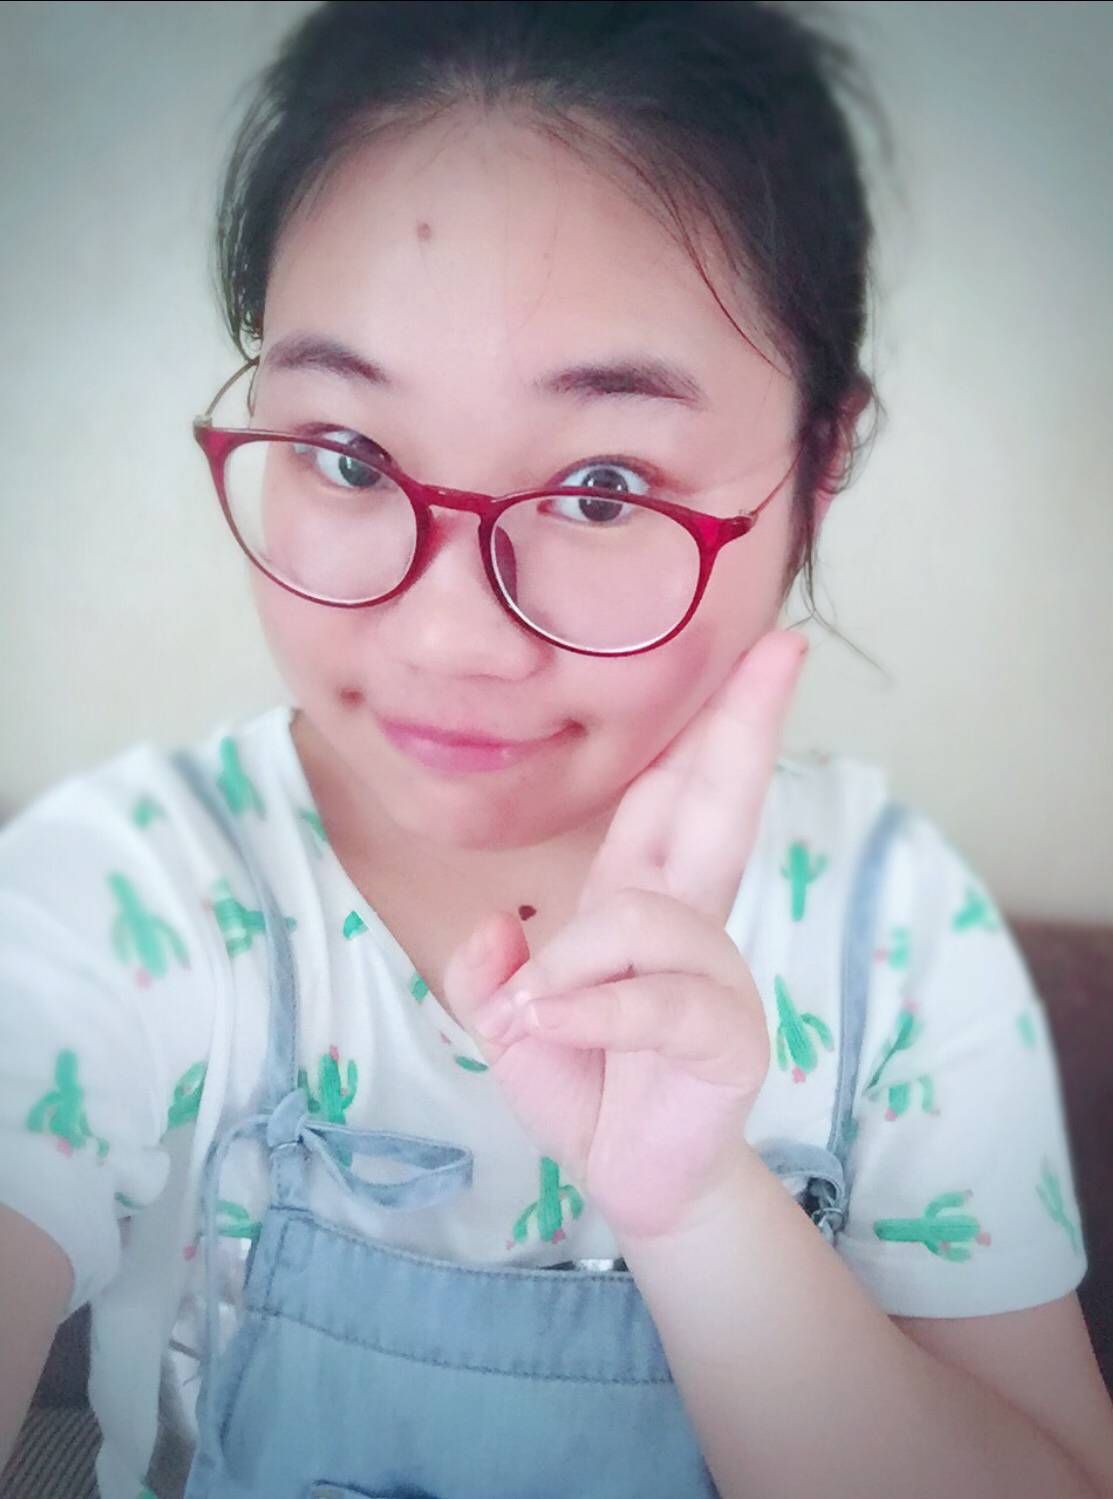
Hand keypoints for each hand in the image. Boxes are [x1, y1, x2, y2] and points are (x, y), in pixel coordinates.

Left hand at [441, 628, 808, 1242]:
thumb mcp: (510, 1021)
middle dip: (744, 727)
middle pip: (719, 805)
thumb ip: (487, 970)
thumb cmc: (586, 1083)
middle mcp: (689, 922)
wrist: (633, 1180)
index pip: (674, 794)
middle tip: (781, 651)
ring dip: (571, 963)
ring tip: (527, 1015)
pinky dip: (590, 1008)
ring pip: (644, 916)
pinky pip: (653, 998)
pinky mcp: (725, 1037)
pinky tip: (547, 1028)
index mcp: (641, 897)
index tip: (752, 653)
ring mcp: (715, 977)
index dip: (704, 727)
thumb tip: (495, 927)